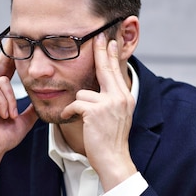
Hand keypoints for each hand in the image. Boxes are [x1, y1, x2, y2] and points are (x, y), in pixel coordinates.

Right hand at [0, 52, 37, 181]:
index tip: (14, 42)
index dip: (8, 55)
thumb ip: (31, 108)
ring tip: (9, 116)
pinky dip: (4, 104)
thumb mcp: (23, 120)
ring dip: (11, 101)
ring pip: (3, 82)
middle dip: (12, 74)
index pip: (2, 68)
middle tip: (14, 75)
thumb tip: (44, 98)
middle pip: (4, 71)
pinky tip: (3, 115)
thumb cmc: (2, 138)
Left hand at [61, 33, 136, 190]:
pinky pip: (75, 104)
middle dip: (100, 51)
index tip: (108, 41)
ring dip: (77, 106)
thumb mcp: (116, 116)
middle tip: (97, 36)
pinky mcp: (95, 111)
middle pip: (106, 69)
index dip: (110, 55)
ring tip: (82, 119)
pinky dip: (69, 112)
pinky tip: (72, 120)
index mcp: (125, 97)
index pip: (116, 71)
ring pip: (82, 93)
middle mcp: (120, 97)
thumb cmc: (110, 141)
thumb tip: (100, 87)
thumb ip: (110, 100)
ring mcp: (109, 103)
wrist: (113, 159)